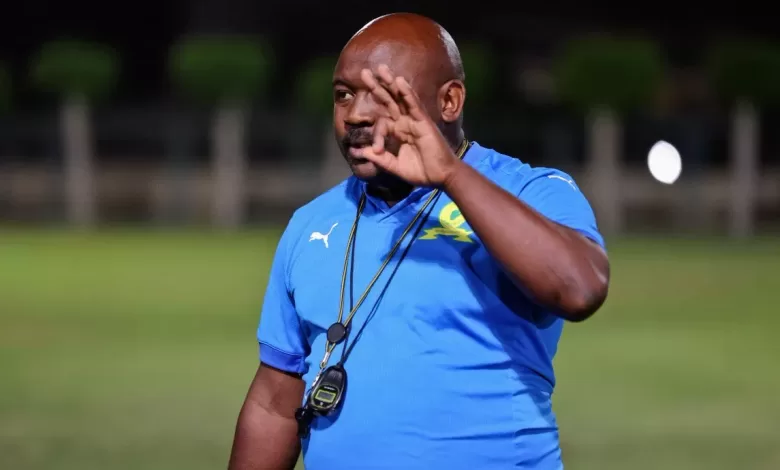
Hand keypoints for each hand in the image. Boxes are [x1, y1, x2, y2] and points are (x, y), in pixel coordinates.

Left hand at [355, 64, 460, 186]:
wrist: (440, 177)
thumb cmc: (421, 171)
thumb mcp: (394, 166)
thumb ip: (378, 158)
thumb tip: (357, 151)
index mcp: (398, 131)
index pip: (381, 123)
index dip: (376, 135)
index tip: (376, 151)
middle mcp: (405, 122)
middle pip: (389, 101)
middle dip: (377, 86)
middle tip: (364, 72)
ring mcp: (415, 120)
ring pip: (401, 98)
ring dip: (390, 83)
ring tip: (381, 68)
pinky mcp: (424, 123)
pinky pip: (414, 105)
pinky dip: (407, 93)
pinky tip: (399, 81)